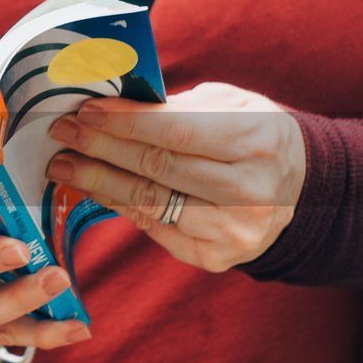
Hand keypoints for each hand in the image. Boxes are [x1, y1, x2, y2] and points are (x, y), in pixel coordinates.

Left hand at [45, 82, 305, 272]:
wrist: (301, 191)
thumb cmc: (255, 136)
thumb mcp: (233, 105)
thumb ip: (178, 106)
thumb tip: (112, 104)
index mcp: (255, 141)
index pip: (175, 132)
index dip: (123, 123)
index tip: (84, 111)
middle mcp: (248, 192)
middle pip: (155, 169)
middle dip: (99, 149)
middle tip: (61, 133)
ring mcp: (232, 231)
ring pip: (148, 203)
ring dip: (97, 182)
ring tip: (63, 164)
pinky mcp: (215, 258)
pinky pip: (153, 229)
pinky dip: (120, 206)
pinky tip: (95, 189)